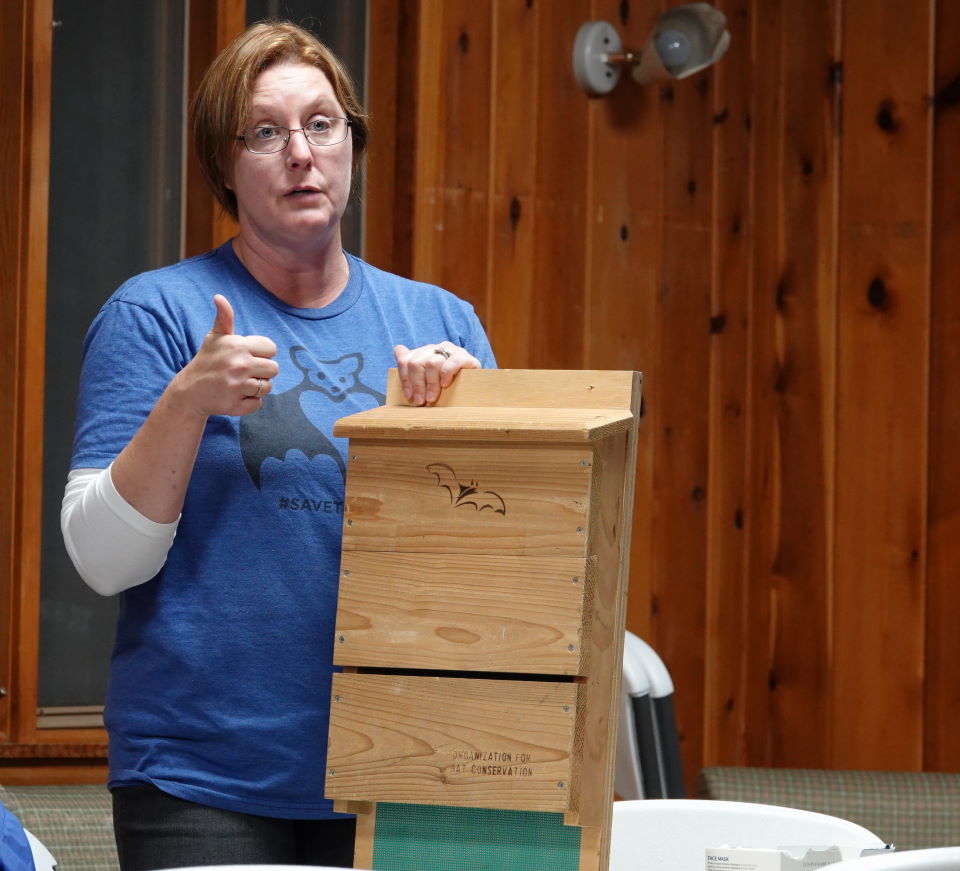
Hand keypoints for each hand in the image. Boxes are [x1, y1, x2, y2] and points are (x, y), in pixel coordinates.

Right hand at [171, 295, 278, 417]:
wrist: (189, 391)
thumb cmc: (207, 361)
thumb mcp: (215, 337)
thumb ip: (224, 318)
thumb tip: (219, 297)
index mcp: (238, 346)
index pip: (271, 349)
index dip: (261, 354)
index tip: (247, 357)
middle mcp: (239, 365)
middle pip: (274, 369)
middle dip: (261, 372)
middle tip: (243, 372)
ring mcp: (237, 386)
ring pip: (268, 387)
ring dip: (256, 387)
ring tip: (239, 383)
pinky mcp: (236, 405)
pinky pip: (258, 403)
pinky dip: (248, 402)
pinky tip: (234, 396)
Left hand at [393, 341, 480, 405]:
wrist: (474, 385)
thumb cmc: (447, 384)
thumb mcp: (427, 378)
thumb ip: (411, 366)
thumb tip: (397, 349)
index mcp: (423, 352)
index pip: (406, 360)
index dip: (405, 379)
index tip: (408, 396)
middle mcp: (435, 348)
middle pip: (417, 362)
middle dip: (417, 384)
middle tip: (420, 401)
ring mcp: (450, 351)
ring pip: (433, 363)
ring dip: (431, 384)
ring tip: (432, 399)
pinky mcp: (465, 357)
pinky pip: (453, 361)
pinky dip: (446, 374)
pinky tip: (445, 385)